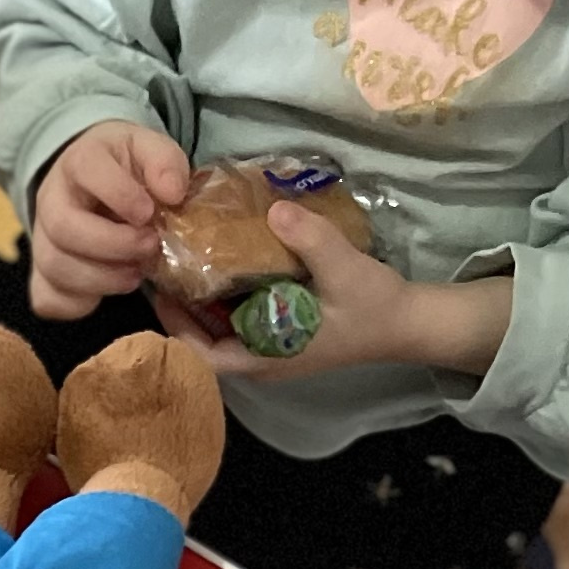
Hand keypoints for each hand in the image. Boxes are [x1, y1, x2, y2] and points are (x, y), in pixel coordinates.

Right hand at [29, 122, 184, 320]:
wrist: (91, 184)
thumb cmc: (125, 169)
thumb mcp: (148, 149)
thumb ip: (165, 162)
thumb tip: (172, 193)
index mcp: (79, 162)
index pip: (87, 171)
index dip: (121, 195)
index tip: (150, 213)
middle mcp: (51, 200)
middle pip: (64, 227)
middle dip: (113, 245)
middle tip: (150, 247)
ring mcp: (42, 239)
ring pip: (54, 267)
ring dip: (102, 278)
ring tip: (137, 273)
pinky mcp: (42, 274)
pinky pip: (47, 299)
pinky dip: (78, 303)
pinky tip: (107, 290)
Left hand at [155, 203, 511, 383]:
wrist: (410, 323)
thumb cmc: (375, 307)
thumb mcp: (345, 271)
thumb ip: (311, 241)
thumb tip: (276, 209)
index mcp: (264, 359)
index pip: (200, 355)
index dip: (173, 324)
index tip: (159, 287)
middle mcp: (260, 359)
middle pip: (202, 339)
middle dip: (180, 306)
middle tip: (163, 262)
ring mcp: (270, 347)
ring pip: (219, 328)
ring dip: (201, 298)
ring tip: (183, 256)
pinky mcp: (282, 332)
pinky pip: (240, 317)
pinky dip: (227, 295)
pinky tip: (222, 261)